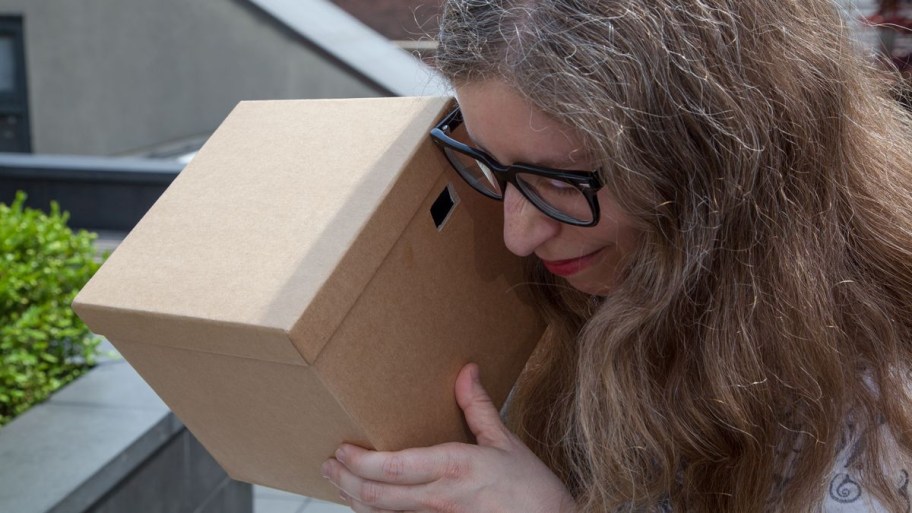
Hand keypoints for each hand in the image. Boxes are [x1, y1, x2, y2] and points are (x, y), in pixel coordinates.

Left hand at [321, 363, 574, 512]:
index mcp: (453, 467)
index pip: (393, 467)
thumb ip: (479, 408)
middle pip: (377, 495)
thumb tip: (466, 371)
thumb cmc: (532, 491)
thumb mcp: (506, 443)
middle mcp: (439, 497)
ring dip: (357, 499)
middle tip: (328, 467)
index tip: (341, 451)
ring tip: (342, 483)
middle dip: (345, 481)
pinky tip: (373, 503)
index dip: (359, 463)